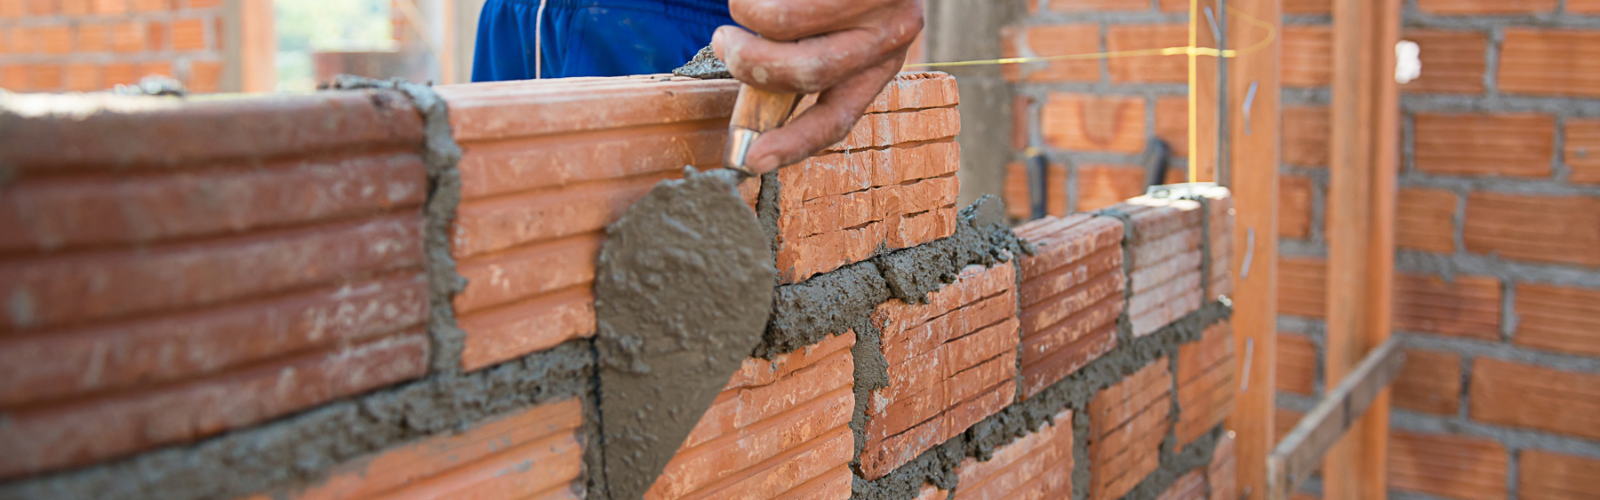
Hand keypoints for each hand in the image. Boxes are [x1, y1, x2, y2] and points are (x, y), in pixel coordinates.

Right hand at [712, 0, 923, 173]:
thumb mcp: (831, 33)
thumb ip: (798, 65)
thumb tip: (755, 109)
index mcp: (877, 67)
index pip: (837, 119)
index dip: (792, 144)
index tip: (751, 160)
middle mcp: (891, 39)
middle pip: (807, 72)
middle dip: (749, 63)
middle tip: (724, 43)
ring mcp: (884, 1)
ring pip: (790, 26)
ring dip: (747, 16)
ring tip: (741, 4)